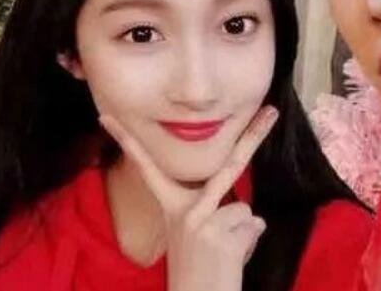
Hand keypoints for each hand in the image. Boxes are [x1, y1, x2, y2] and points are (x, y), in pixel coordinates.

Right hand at [99, 106, 278, 290]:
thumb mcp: (196, 234)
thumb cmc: (199, 271)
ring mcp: (203, 221)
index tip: (107, 117)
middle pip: (229, 164)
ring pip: (244, 209)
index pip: (149, 168)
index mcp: (172, 207)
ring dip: (243, 231)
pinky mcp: (221, 236)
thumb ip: (213, 210)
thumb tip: (254, 215)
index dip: (128, 141)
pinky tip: (232, 259)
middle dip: (254, 135)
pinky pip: (254, 226)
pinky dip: (249, 243)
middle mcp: (186, 210)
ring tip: (226, 253)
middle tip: (273, 110)